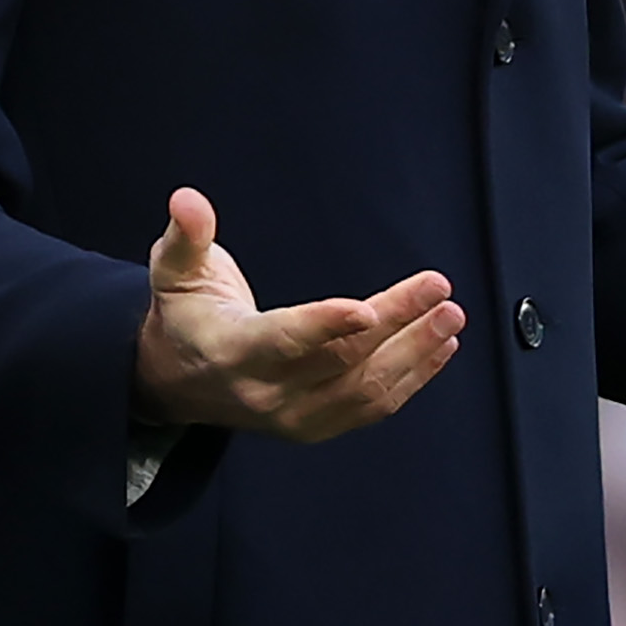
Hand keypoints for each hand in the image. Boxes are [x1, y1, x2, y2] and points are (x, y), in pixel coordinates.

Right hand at [131, 187, 465, 441]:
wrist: (179, 381)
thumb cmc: (184, 316)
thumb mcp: (175, 270)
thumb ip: (186, 235)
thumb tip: (188, 199)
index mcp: (231, 352)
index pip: (283, 341)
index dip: (326, 326)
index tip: (370, 309)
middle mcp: (266, 392)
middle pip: (341, 360)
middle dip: (396, 323)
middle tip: (437, 289)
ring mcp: (294, 416)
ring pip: (365, 389)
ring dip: (415, 352)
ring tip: (450, 316)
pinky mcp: (317, 426)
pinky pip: (371, 407)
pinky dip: (412, 379)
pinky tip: (439, 347)